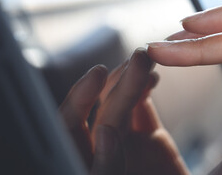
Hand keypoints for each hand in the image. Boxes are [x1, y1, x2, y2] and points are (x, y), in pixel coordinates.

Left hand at [59, 48, 188, 174]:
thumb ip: (105, 168)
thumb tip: (105, 132)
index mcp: (81, 162)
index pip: (68, 127)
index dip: (79, 98)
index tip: (98, 75)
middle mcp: (99, 151)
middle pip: (102, 111)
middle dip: (120, 83)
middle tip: (140, 58)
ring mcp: (125, 144)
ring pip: (123, 106)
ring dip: (134, 81)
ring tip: (148, 61)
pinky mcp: (148, 141)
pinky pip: (142, 110)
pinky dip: (146, 92)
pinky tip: (153, 80)